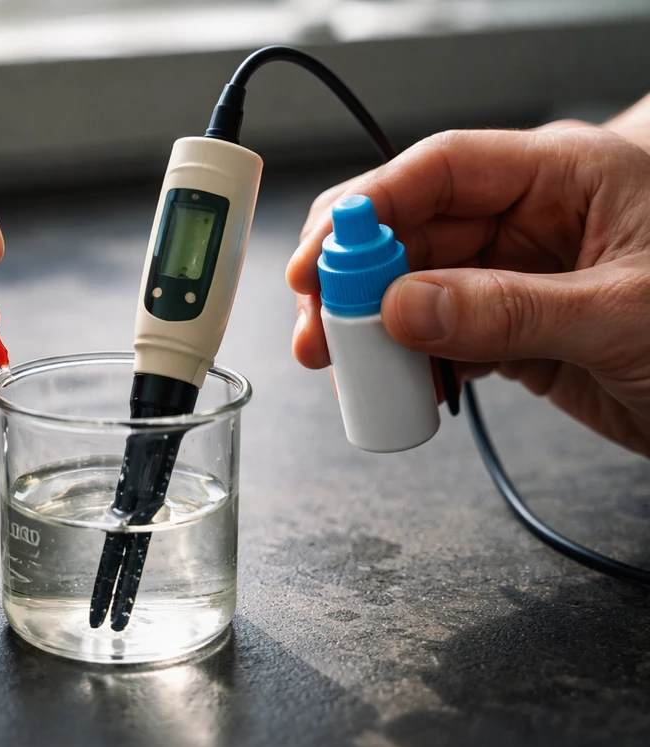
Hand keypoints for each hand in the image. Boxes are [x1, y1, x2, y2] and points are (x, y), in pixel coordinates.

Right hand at [287, 127, 649, 456]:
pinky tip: (394, 386)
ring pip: (416, 288)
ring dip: (371, 328)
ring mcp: (517, 275)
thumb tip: (401, 308)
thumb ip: (507, 311)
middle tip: (317, 327)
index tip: (319, 261)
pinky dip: (411, 363)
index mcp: (564, 176)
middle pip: (413, 230)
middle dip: (354, 276)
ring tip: (339, 365)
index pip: (440, 170)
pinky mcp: (513, 328)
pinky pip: (441, 336)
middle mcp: (530, 219)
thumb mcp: (621, 315)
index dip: (368, 210)